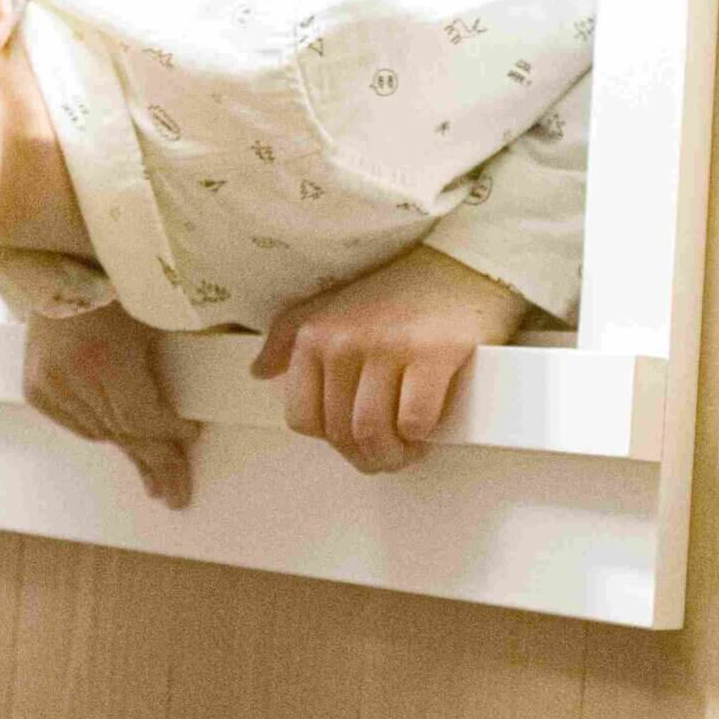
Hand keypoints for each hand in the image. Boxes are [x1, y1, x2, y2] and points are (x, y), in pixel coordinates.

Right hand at [21, 300, 203, 507]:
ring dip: (130, 448)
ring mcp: (48, 386)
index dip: (169, 432)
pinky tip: (122, 438)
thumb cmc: (115, 283)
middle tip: (177, 496)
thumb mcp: (151, 318)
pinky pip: (77, 425)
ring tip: (155, 475)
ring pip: (100, 433)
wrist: (57, 264)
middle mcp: (71, 379)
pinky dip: (102, 431)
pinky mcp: (35, 388)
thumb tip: (187, 415)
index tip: (191, 434)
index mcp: (103, 360)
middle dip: (156, 463)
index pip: (141, 417)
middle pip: (123, 433)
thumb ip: (165, 369)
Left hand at [247, 246, 528, 473]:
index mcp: (315, 335)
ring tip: (406, 450)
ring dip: (391, 455)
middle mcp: (345, 340)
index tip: (352, 440)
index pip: (303, 417)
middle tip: (387, 453)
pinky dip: (420, 437)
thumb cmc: (397, 292)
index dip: (329, 440)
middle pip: (340, 432)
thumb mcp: (328, 305)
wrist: (460, 264)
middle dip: (365, 455)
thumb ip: (287, 338)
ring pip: (374, 433)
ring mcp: (389, 346)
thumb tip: (259, 371)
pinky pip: (415, 422)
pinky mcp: (433, 354)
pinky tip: (428, 429)